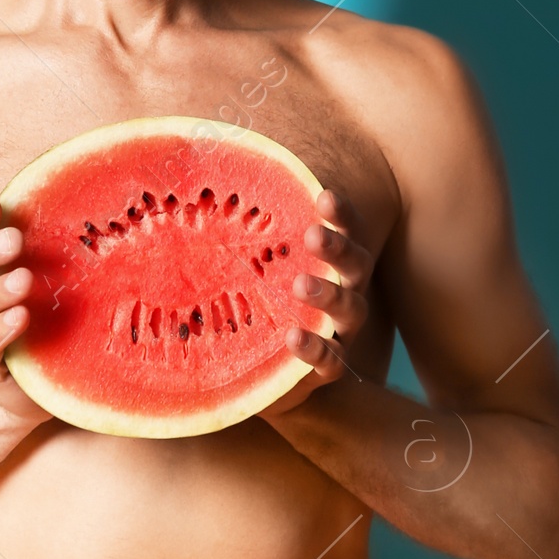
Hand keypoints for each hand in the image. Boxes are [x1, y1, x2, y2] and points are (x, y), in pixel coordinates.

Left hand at [261, 189, 371, 416]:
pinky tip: (292, 337)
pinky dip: (315, 348)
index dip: (342, 213)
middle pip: (357, 264)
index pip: (348, 229)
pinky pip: (332, 360)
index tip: (324, 196)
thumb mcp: (254, 265)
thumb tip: (201, 187)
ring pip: (352, 309)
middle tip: (312, 235)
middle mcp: (347, 291)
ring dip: (330, 295)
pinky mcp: (329, 367)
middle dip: (338, 248)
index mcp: (333, 261)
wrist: (272, 371)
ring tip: (300, 284)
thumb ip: (244, 234)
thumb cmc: (261, 300)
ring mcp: (342, 331)